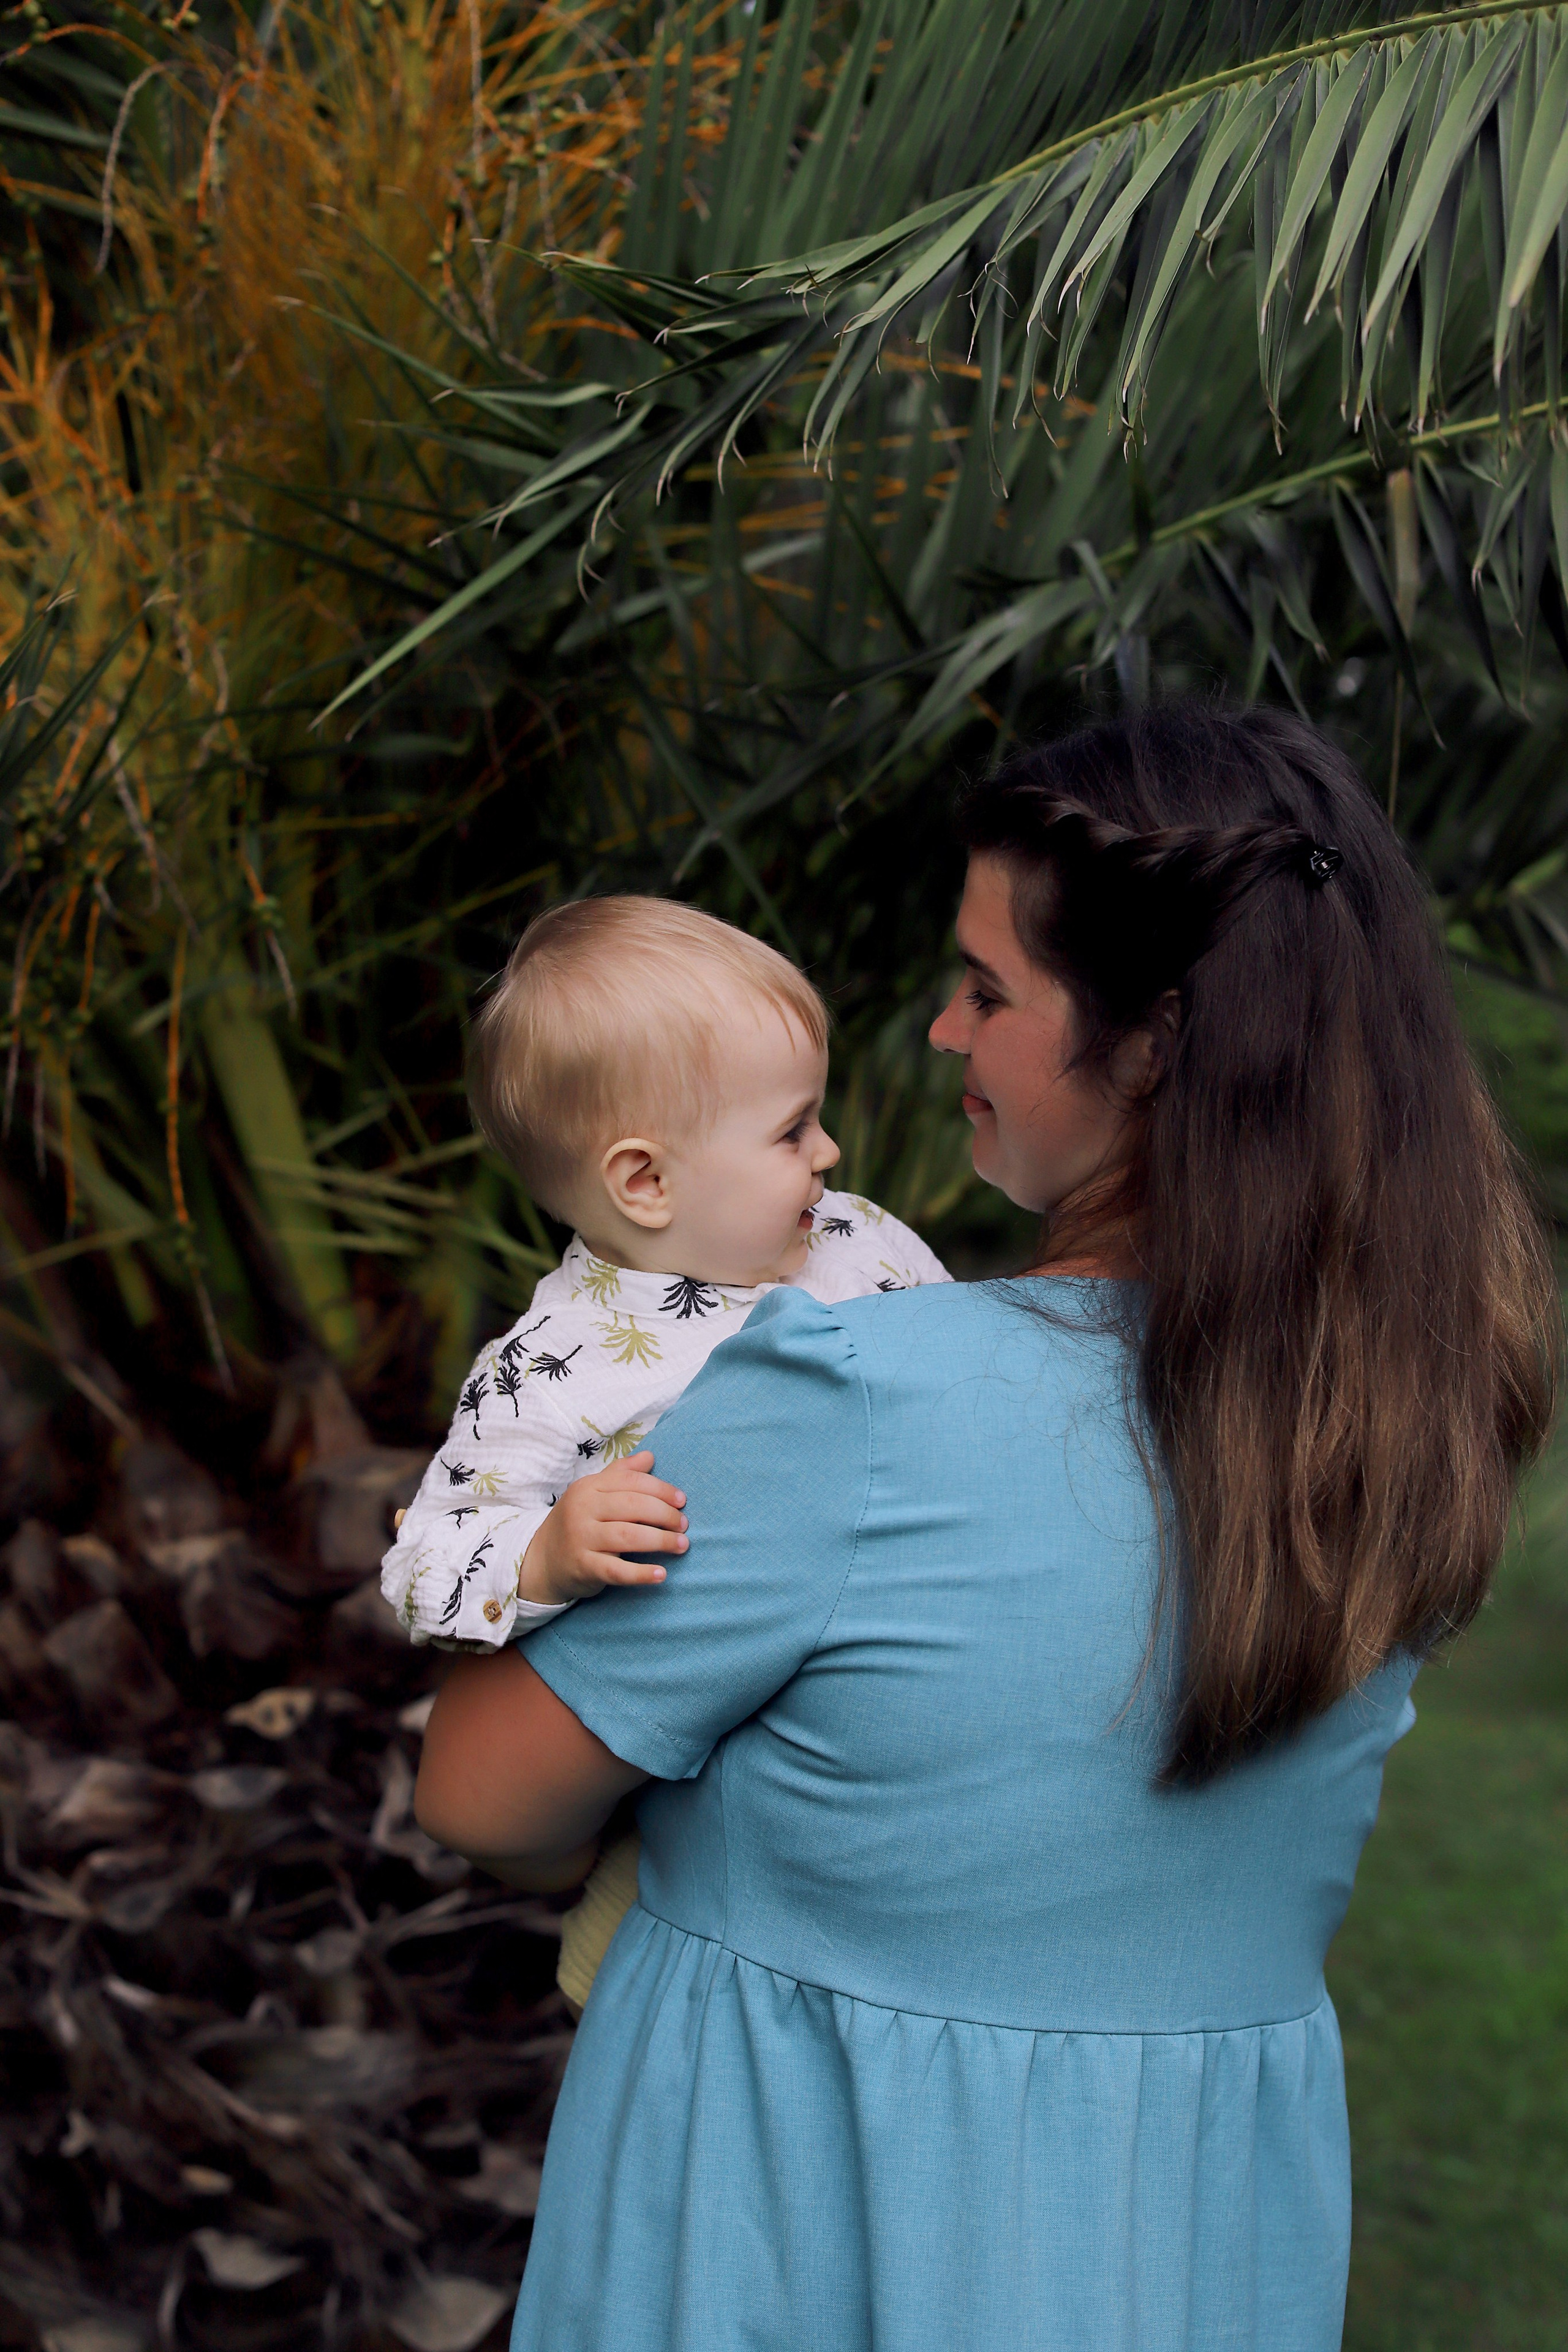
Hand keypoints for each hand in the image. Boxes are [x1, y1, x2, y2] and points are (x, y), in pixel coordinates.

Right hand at [518, 1453, 687, 1605]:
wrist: (542, 1560)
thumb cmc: (578, 1522)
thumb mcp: (593, 1493)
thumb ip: (621, 1473)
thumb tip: (649, 1456)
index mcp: (588, 1486)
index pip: (632, 1482)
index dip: (661, 1490)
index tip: (682, 1501)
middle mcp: (582, 1509)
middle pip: (633, 1506)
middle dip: (665, 1515)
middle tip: (684, 1525)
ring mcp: (581, 1538)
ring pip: (629, 1536)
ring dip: (661, 1541)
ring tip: (682, 1545)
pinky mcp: (583, 1567)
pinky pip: (616, 1570)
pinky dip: (640, 1574)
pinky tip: (661, 1574)